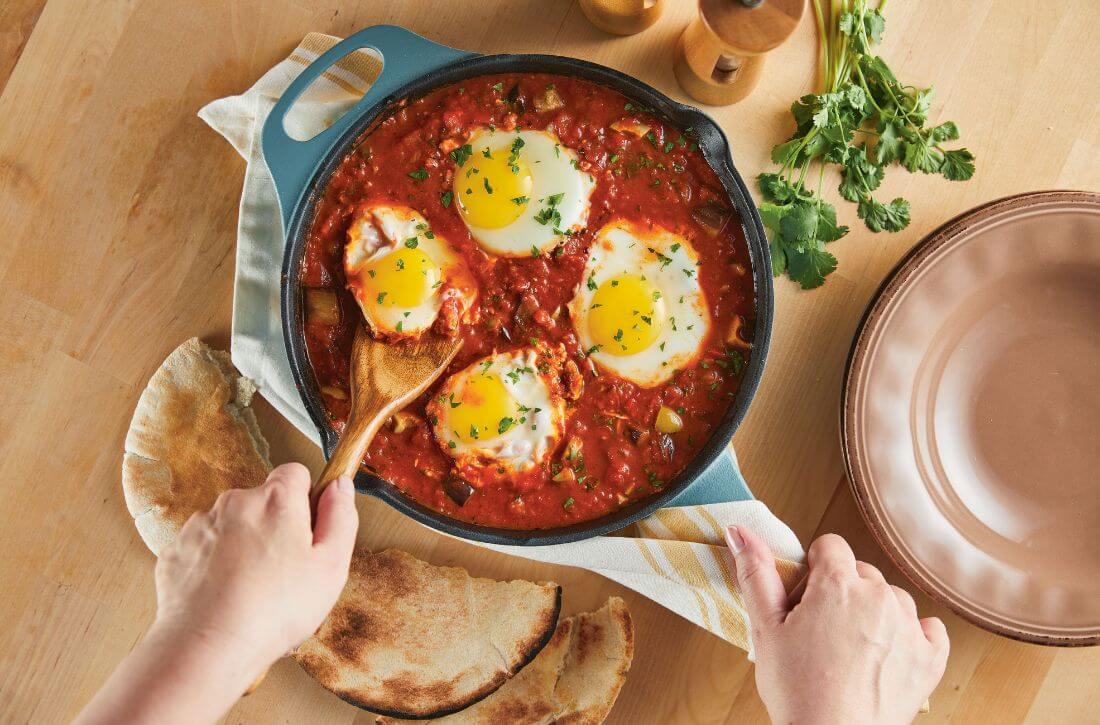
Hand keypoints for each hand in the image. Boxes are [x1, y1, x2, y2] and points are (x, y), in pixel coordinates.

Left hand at [78, 464, 358, 724]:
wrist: (206, 647)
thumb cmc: (274, 610)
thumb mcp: (331, 566)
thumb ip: (341, 516)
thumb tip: (339, 485)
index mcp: (276, 500)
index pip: (296, 473)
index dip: (306, 500)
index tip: (309, 531)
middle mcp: (235, 502)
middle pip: (263, 501)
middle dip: (274, 526)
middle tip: (285, 571)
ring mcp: (201, 525)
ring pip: (232, 525)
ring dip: (243, 546)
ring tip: (252, 591)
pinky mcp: (177, 551)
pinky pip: (204, 549)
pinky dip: (214, 566)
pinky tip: (225, 597)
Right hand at [725, 528, 947, 724]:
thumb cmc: (797, 690)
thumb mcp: (765, 628)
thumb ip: (755, 573)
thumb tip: (740, 532)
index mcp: (838, 585)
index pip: (830, 545)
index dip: (814, 569)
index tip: (806, 597)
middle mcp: (879, 597)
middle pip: (861, 572)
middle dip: (842, 591)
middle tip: (821, 630)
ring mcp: (909, 627)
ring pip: (892, 598)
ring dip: (875, 613)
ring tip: (852, 648)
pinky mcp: (930, 658)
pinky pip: (929, 628)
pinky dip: (912, 636)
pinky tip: (889, 654)